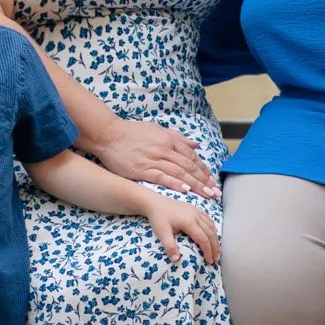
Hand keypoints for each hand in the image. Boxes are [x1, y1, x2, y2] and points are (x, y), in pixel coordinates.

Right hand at [93, 117, 218, 198]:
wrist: (109, 135)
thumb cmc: (133, 132)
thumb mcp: (157, 129)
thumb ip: (178, 137)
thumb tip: (195, 145)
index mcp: (169, 140)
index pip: (191, 157)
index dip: (203, 169)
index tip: (212, 180)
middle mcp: (164, 149)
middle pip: (189, 166)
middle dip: (204, 180)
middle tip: (215, 192)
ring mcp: (154, 159)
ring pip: (179, 173)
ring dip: (195, 184)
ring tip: (206, 194)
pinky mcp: (142, 169)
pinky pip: (162, 177)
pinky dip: (175, 183)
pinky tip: (185, 190)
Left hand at [144, 195, 219, 265]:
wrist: (155, 202)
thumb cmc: (158, 217)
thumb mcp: (162, 232)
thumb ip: (170, 246)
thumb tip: (176, 260)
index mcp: (189, 222)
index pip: (203, 239)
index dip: (208, 251)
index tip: (209, 261)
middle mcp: (195, 216)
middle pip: (210, 233)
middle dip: (215, 247)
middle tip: (216, 259)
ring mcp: (196, 211)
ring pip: (211, 225)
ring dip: (215, 238)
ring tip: (217, 249)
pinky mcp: (194, 208)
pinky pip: (207, 218)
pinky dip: (212, 228)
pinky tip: (212, 233)